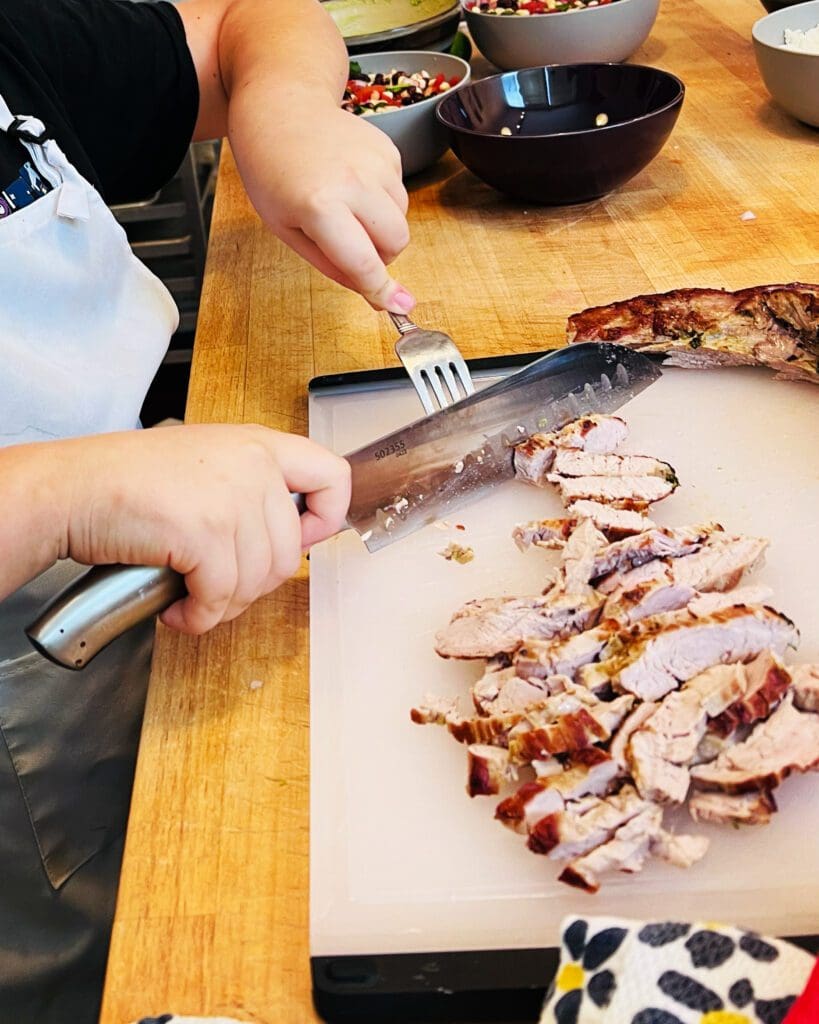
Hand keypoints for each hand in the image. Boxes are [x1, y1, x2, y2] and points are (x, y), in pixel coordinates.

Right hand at [53, 425, 349, 633]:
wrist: (74, 488)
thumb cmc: (127, 480)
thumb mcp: (207, 464)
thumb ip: (253, 490)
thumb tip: (291, 540)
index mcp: (260, 444)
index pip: (334, 478)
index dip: (325, 519)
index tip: (302, 540)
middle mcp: (254, 466)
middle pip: (292, 552)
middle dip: (255, 584)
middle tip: (221, 587)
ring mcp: (233, 499)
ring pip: (259, 581)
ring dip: (225, 604)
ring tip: (193, 597)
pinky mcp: (206, 534)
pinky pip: (222, 597)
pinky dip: (200, 617)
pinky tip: (178, 610)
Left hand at [230, 95, 414, 312]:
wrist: (281, 107)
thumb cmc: (273, 172)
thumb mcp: (287, 230)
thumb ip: (332, 266)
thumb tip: (375, 295)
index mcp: (320, 206)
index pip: (364, 263)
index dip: (381, 290)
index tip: (399, 307)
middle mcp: (354, 182)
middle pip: (396, 243)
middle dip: (381, 255)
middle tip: (349, 242)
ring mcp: (375, 162)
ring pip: (402, 220)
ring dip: (381, 227)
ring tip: (345, 205)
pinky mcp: (388, 150)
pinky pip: (398, 194)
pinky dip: (381, 199)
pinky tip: (351, 182)